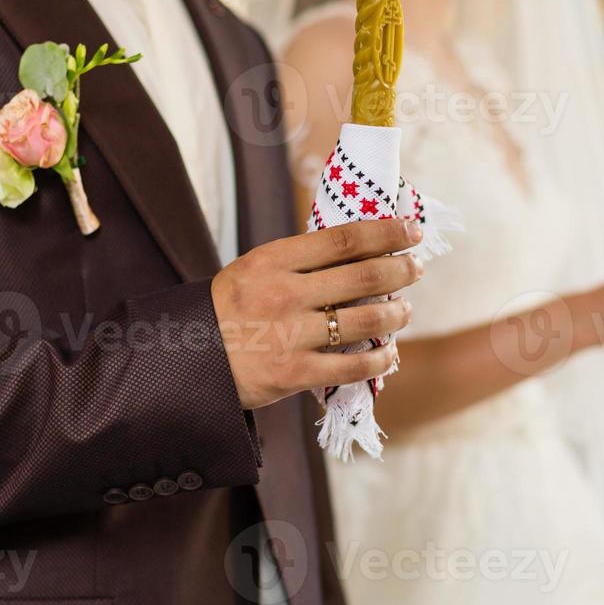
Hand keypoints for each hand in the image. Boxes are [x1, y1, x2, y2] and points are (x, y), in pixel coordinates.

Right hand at [212, 220, 421, 409]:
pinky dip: (381, 359)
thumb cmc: (226, 312)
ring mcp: (291, 335)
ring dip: (397, 314)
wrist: (187, 362)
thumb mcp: (252, 271)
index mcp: (272, 261)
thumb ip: (298, 261)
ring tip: (405, 310)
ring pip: (367, 320)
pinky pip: (354, 367)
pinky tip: (389, 353)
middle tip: (416, 268)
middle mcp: (284, 294)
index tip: (411, 230)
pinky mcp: (294, 374)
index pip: (344, 239)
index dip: (386, 232)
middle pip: (364, 275)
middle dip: (401, 269)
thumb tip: (359, 249)